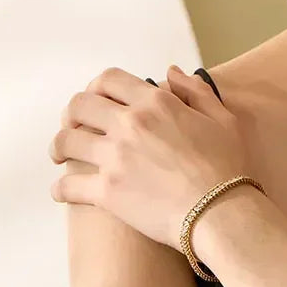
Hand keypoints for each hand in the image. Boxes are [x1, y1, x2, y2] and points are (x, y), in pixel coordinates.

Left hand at [47, 65, 249, 250]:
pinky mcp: (108, 192)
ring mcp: (115, 158)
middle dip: (71, 114)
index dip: (96, 87)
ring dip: (59, 147)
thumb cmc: (227, 167)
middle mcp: (129, 124)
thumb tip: (171, 72)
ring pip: (67, 142)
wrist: (222, 214)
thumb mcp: (221, 118)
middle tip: (72, 126)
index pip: (108, 80)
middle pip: (79, 106)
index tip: (94, 100)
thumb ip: (194, 91)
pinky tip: (60, 191)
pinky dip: (60, 189)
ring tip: (60, 156)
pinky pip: (68, 186)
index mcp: (154, 103)